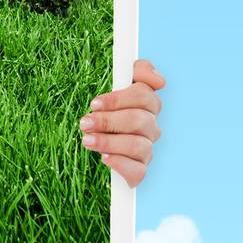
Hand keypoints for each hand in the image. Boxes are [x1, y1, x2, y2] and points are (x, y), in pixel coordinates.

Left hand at [80, 57, 164, 189]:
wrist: (100, 141)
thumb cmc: (110, 110)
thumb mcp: (119, 85)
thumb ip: (139, 71)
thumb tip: (157, 79)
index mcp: (147, 104)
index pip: (143, 95)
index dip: (118, 99)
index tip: (94, 103)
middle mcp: (151, 127)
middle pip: (138, 120)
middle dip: (108, 121)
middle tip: (84, 122)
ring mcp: (147, 149)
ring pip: (138, 146)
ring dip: (110, 142)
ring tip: (87, 140)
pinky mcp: (139, 170)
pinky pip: (138, 171)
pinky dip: (121, 164)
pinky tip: (105, 158)